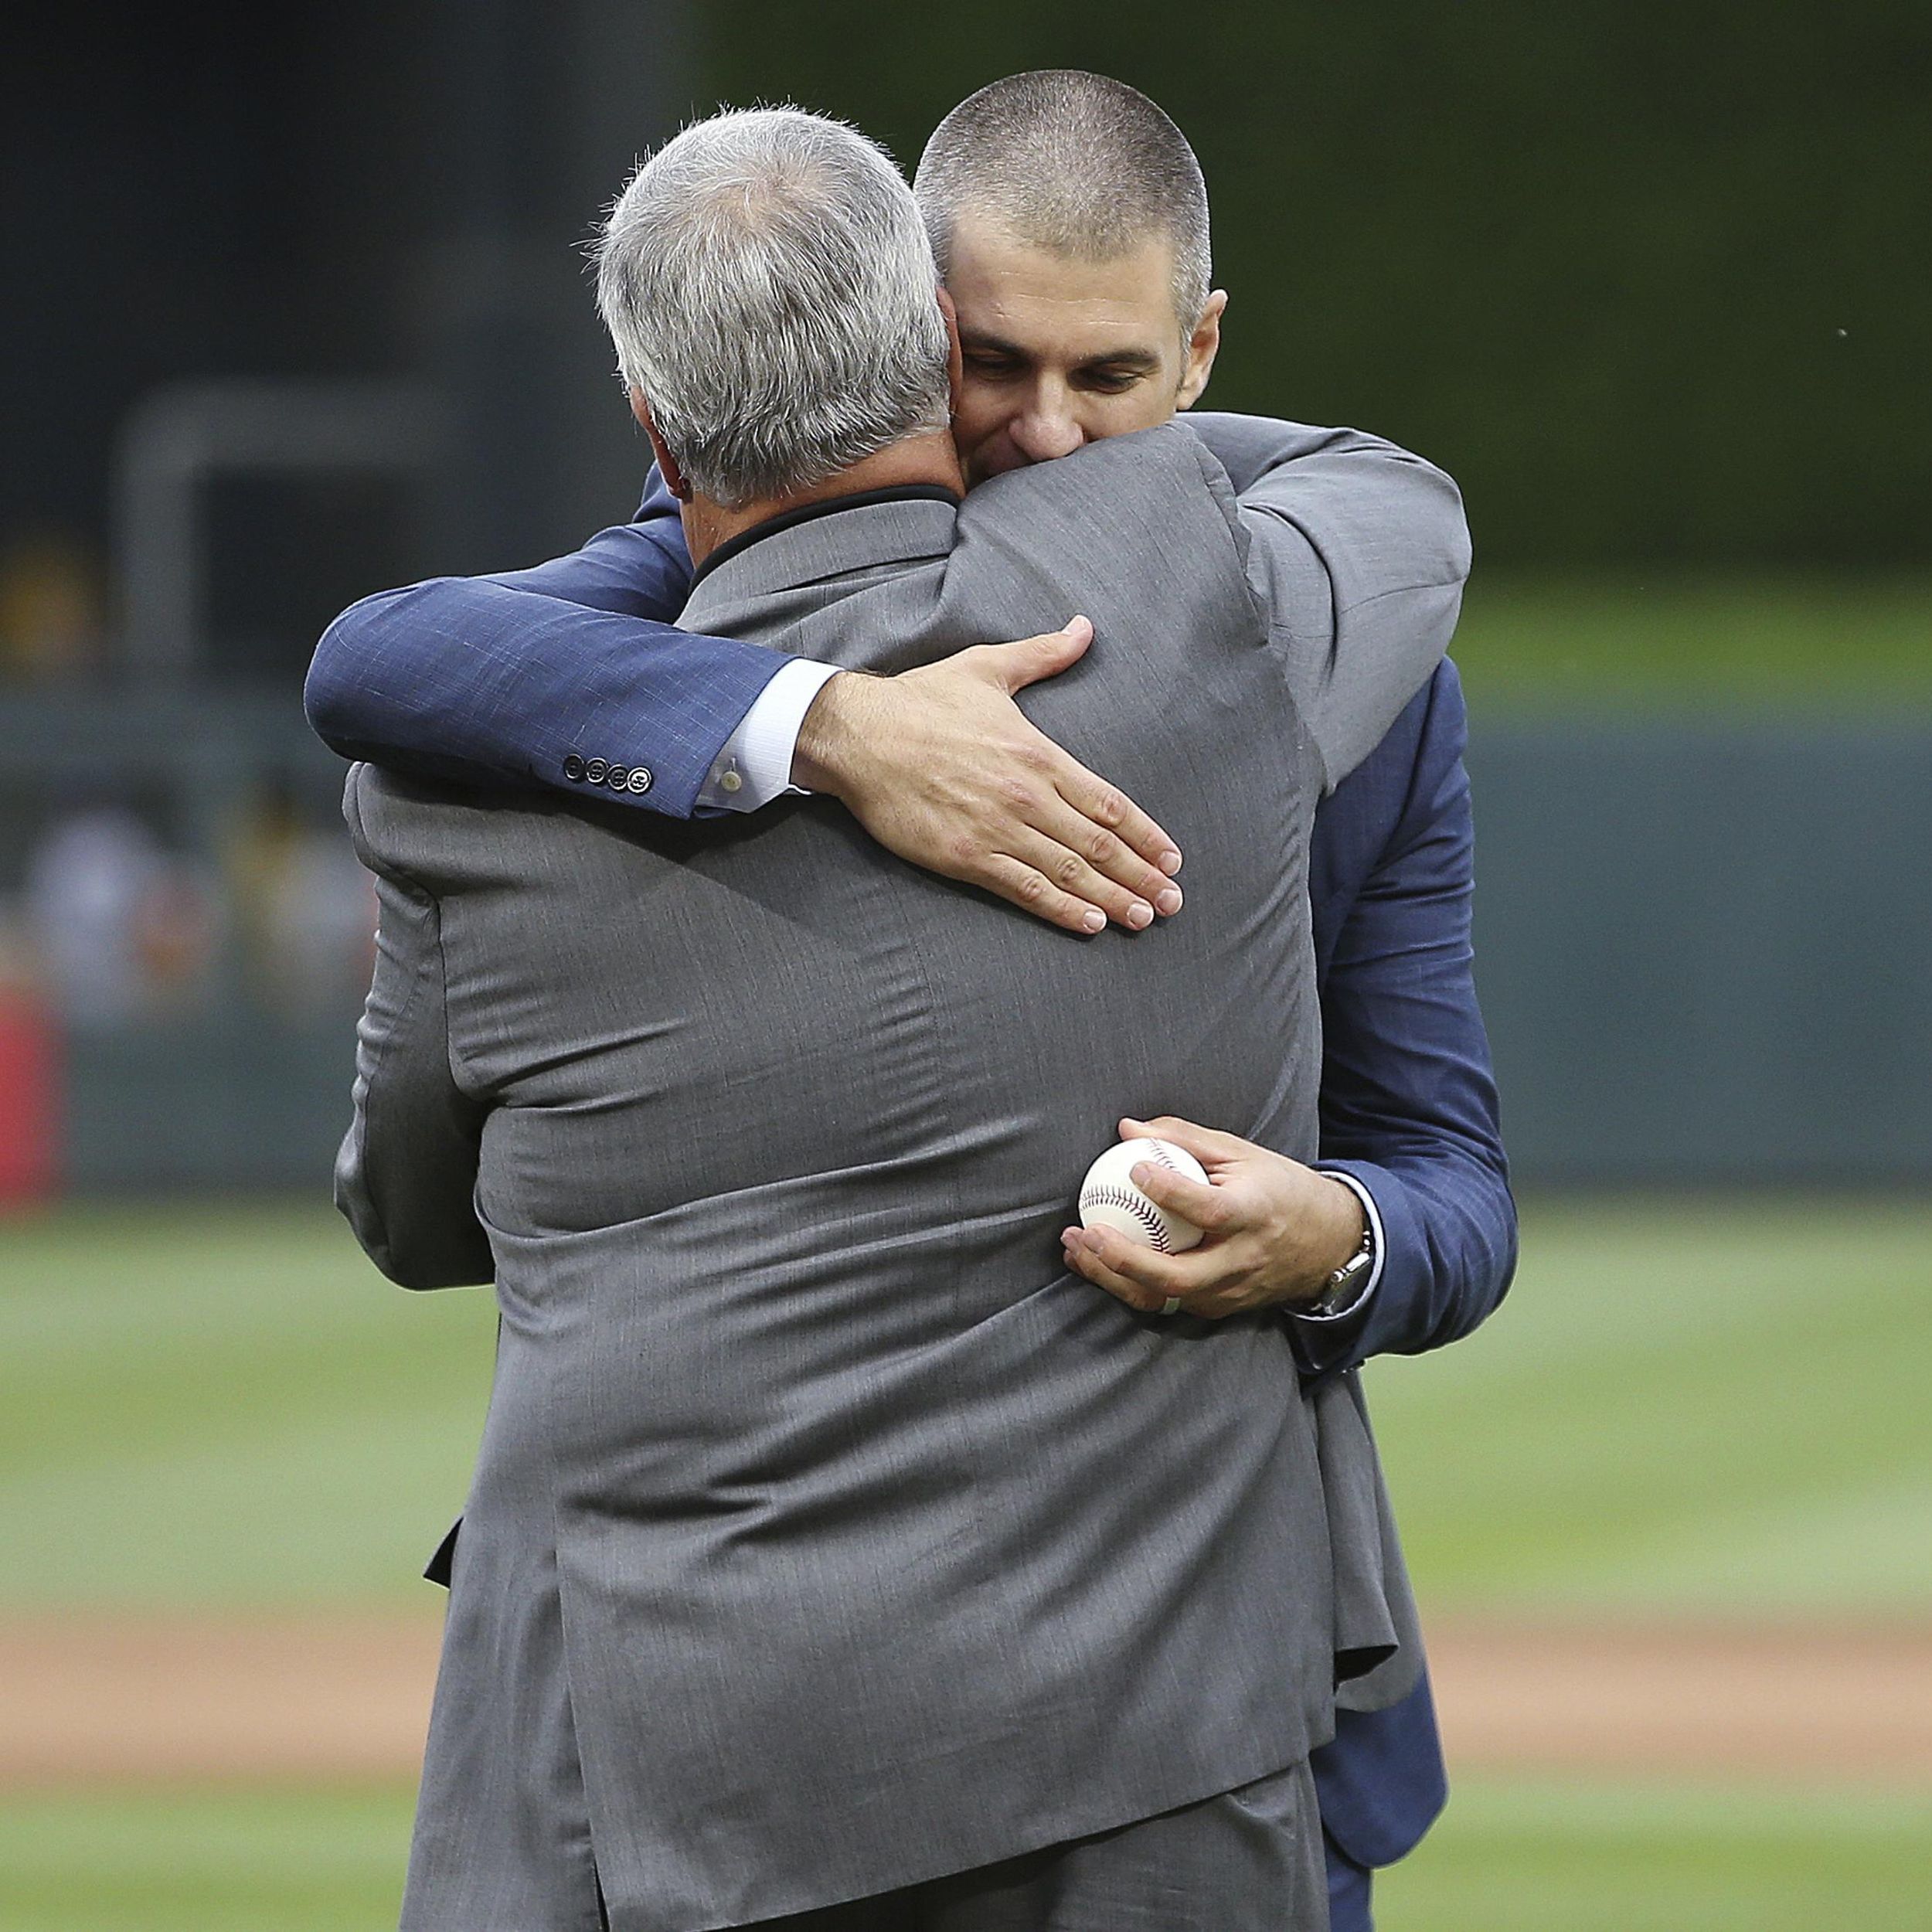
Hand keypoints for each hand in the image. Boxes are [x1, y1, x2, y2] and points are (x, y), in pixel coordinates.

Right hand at [791, 617, 1182, 934]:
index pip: (1109, 802)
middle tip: (1173, 901)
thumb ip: (1044, 654)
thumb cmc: (922, 700)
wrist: (859, 735)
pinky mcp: (966, 856)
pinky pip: (1025, 889)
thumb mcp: (988, 666)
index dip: (1146, 834)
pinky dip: (1062, 909)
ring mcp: (997, 829)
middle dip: (1141, 875)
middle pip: (1099, 843)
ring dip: (1113, 897)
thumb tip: (1084, 628)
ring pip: (1069, 871)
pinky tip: (1090, 924)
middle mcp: (1026, 795)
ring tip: (1144, 919)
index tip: (1171, 857)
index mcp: (1038, 754)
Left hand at [1061, 1116, 1366, 1320]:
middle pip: (1178, 1276)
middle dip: (1124, 1260)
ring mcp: (1229, 1292)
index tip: (1135, 1168)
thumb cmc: (1279, 1189)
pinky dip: (1126, 1284)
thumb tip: (1127, 1129)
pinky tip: (1095, 1261)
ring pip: (1163, 1298)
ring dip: (1111, 1277)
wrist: (1328, 1244)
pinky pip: (1165, 1302)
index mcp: (1255, 1215)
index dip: (1170, 1192)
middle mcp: (1242, 1261)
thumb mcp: (1242, 1153)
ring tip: (1074, 1247)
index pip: (1209, 1210)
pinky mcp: (1218, 1308)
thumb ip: (1184, 1139)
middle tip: (1086, 1232)